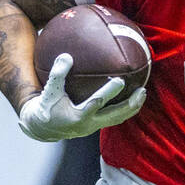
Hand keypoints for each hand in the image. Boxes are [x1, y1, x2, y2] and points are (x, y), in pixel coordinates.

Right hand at [18, 53, 145, 141]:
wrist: (42, 128)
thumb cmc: (46, 106)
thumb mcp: (49, 90)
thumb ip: (58, 73)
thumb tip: (67, 56)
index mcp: (78, 116)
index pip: (97, 103)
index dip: (109, 92)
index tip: (120, 79)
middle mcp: (89, 124)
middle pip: (115, 116)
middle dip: (130, 104)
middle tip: (142, 91)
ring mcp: (94, 127)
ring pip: (117, 119)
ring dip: (131, 108)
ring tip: (142, 94)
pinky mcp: (95, 126)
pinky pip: (113, 118)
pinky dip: (124, 109)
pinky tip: (131, 98)